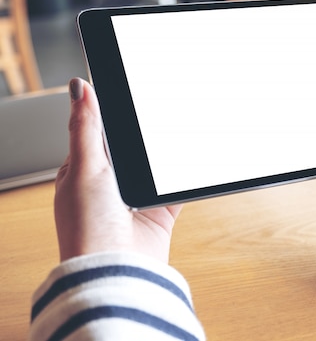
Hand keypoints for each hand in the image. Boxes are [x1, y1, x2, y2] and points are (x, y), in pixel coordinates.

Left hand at [54, 78, 181, 262]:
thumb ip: (86, 128)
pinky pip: (176, 186)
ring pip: (155, 163)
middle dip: (145, 130)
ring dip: (166, 151)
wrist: (116, 270)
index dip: (113, 110)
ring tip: (181, 126)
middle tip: (164, 103)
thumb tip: (80, 87)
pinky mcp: (159, 212)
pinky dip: (185, 174)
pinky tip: (194, 158)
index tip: (131, 87)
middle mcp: (109, 184)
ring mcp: (135, 198)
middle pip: (131, 146)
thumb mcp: (85, 168)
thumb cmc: (88, 228)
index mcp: (82, 171)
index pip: (98, 131)